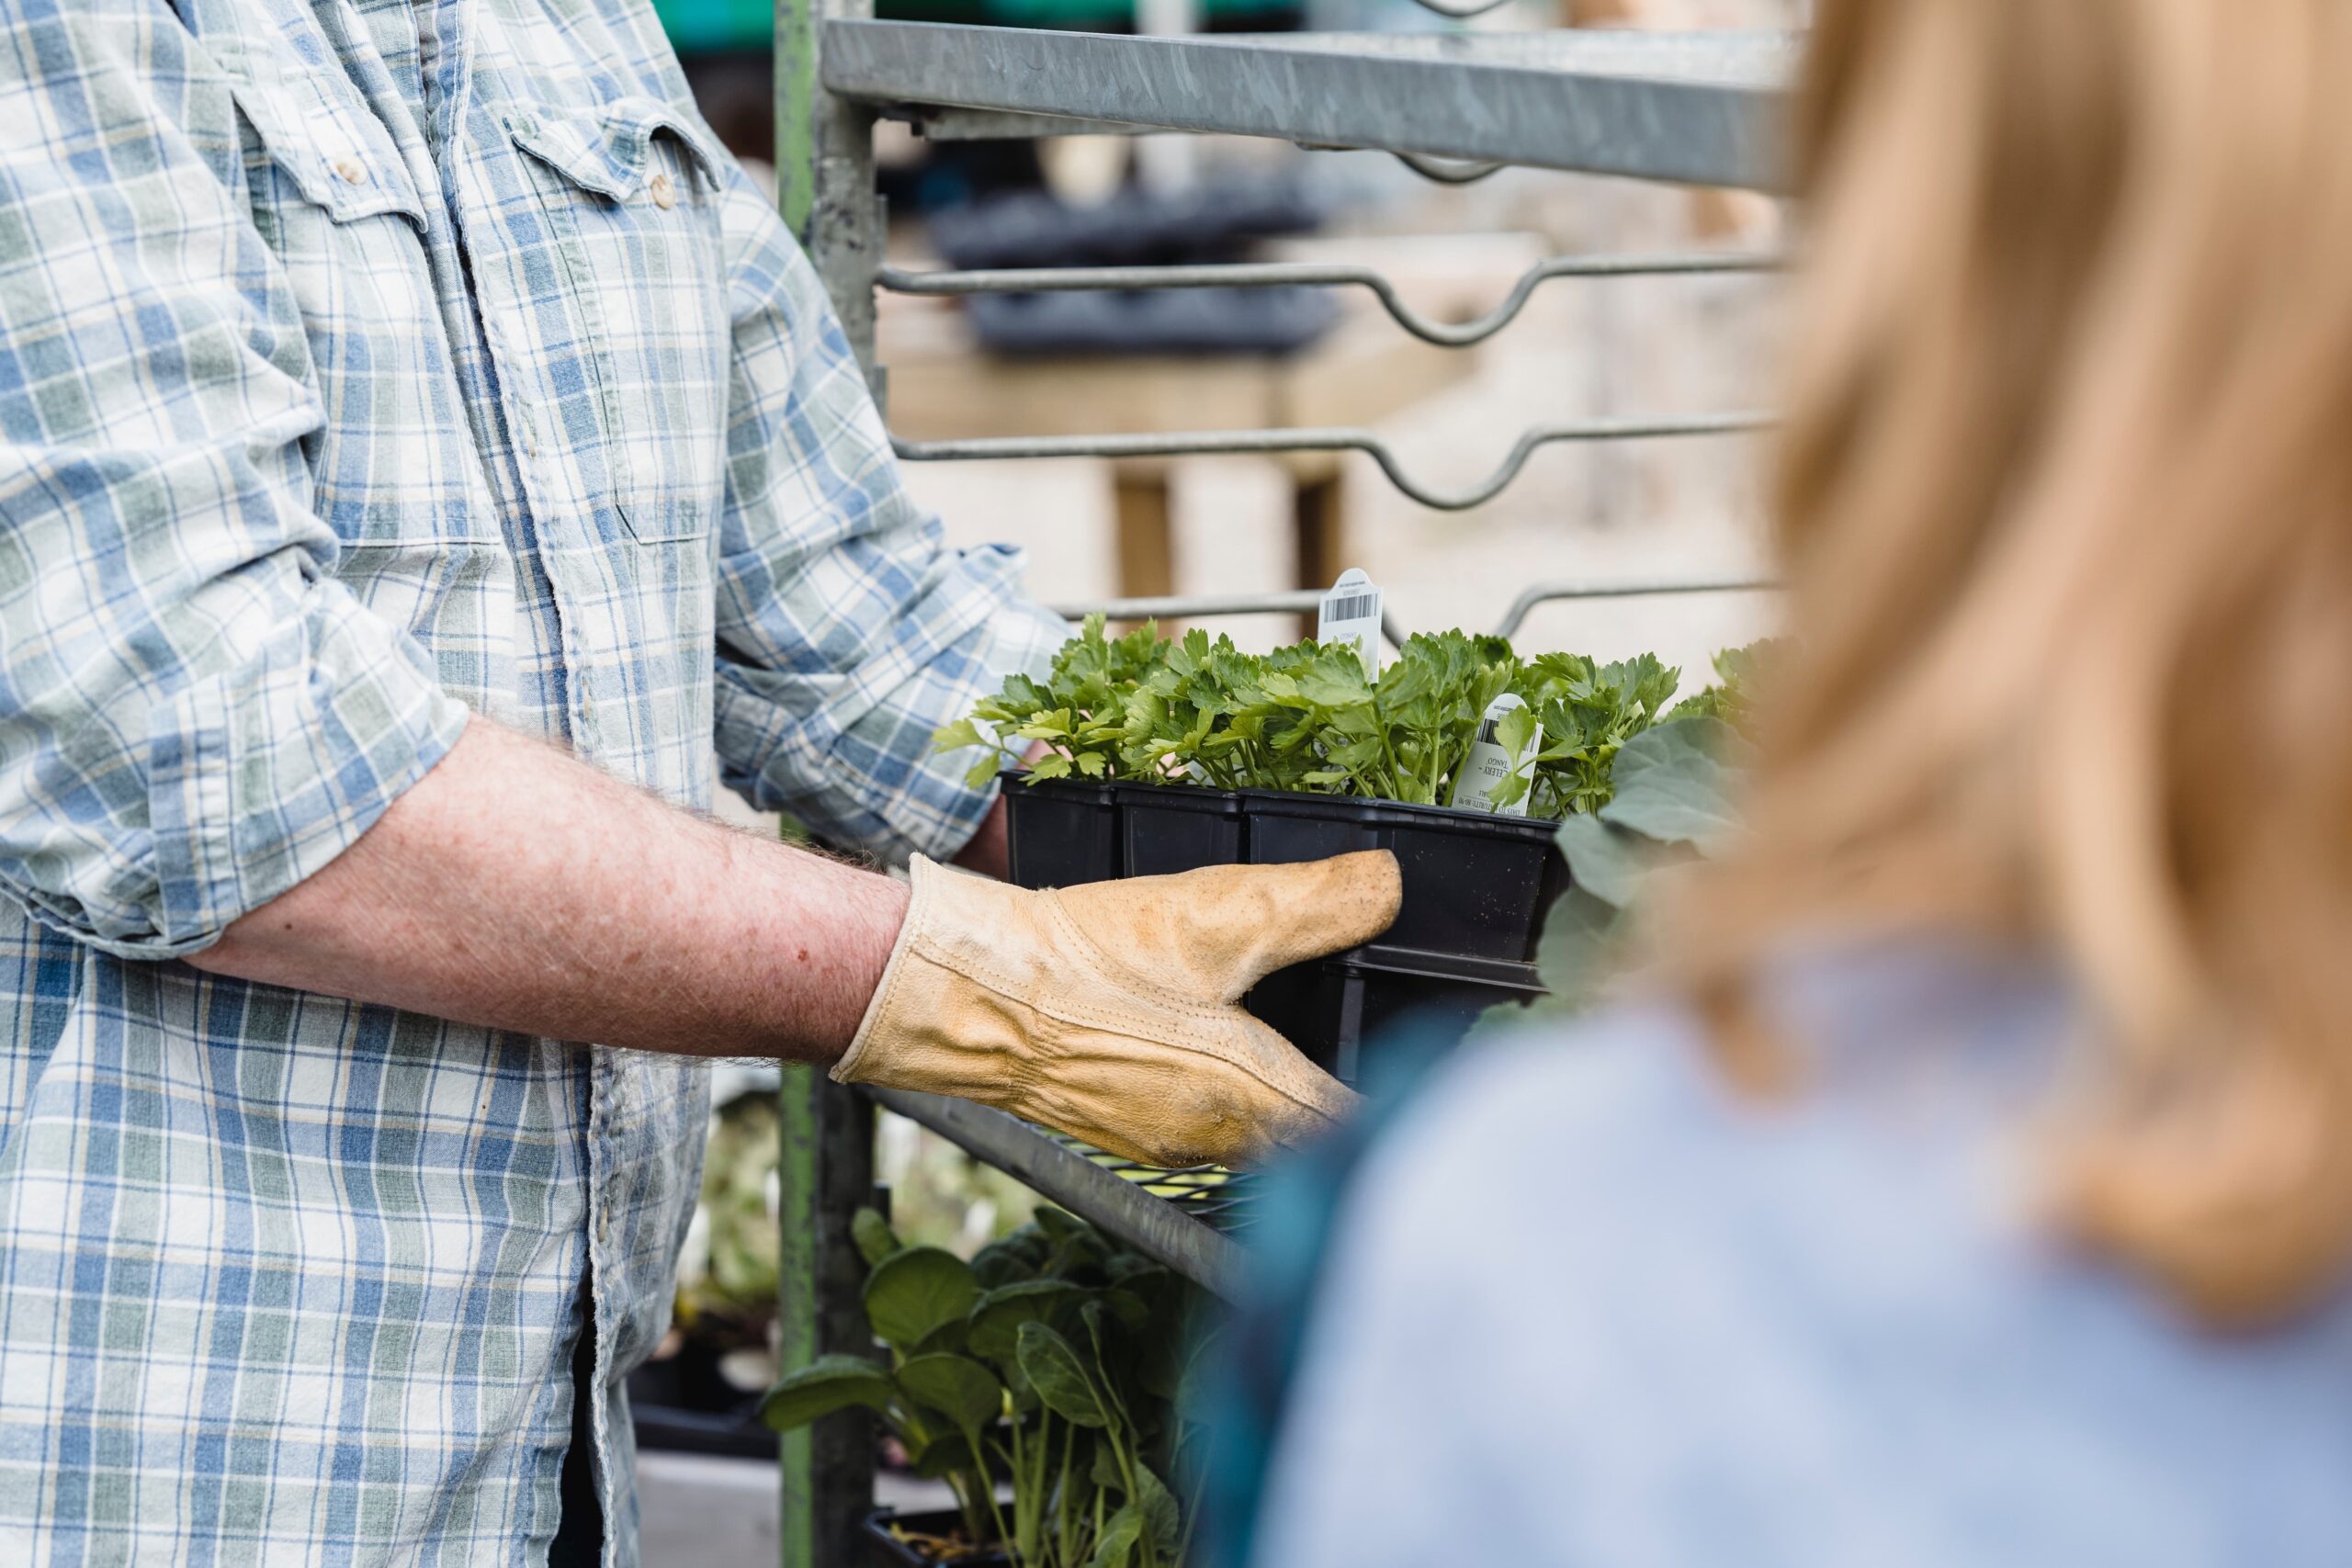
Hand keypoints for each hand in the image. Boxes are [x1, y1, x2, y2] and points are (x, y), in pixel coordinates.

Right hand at [832, 851, 1401, 1167]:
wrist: (967, 997)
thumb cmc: (1083, 969)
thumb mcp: (1215, 916)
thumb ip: (1316, 904)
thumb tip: (1388, 888)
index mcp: (1253, 1102)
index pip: (1361, 1130)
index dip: (1406, 1100)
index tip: (1434, 1067)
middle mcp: (1216, 1141)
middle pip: (1312, 1137)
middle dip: (1347, 1096)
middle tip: (1377, 1043)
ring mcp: (1166, 1141)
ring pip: (1256, 1133)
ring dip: (1285, 1095)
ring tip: (1306, 1038)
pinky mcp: (1124, 1126)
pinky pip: (1201, 1120)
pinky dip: (1226, 1088)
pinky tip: (1214, 1038)